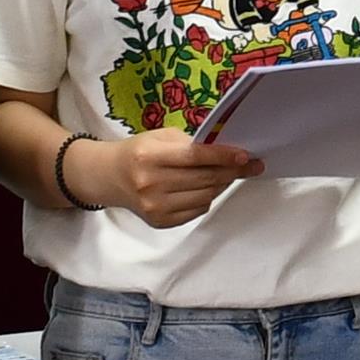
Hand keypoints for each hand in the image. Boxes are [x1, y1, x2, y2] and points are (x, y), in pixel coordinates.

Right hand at [101, 129, 261, 229]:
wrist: (110, 177)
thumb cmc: (138, 153)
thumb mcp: (160, 138)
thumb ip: (191, 143)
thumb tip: (227, 151)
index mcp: (150, 156)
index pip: (195, 157)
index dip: (223, 156)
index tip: (245, 156)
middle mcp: (151, 183)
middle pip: (204, 178)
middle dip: (232, 171)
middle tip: (250, 165)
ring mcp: (156, 206)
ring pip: (205, 196)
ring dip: (221, 184)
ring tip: (226, 174)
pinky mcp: (161, 222)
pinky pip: (197, 210)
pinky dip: (207, 198)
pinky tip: (205, 188)